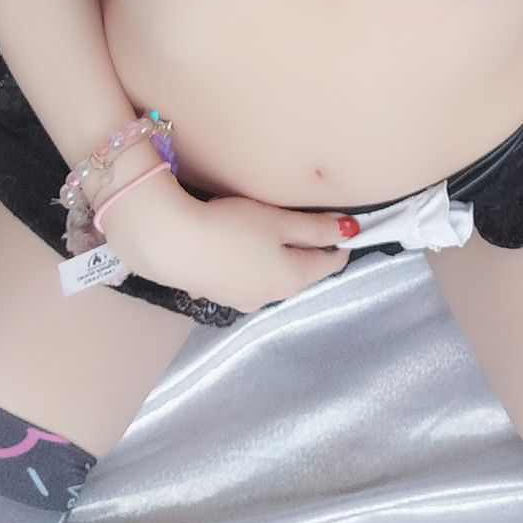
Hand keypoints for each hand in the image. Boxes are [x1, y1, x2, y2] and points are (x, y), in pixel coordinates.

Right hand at [101, 181, 355, 315]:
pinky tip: (239, 248)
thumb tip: (351, 232)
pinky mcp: (216, 294)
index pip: (330, 263)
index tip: (342, 222)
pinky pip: (247, 279)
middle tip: (309, 223)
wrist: (171, 243)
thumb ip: (316, 228)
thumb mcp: (279, 221)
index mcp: (292, 280)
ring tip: (272, 233)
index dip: (339, 242)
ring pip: (273, 278)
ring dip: (279, 260)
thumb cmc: (232, 228)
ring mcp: (241, 301)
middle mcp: (270, 298)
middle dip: (309, 251)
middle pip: (301, 273)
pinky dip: (252, 264)